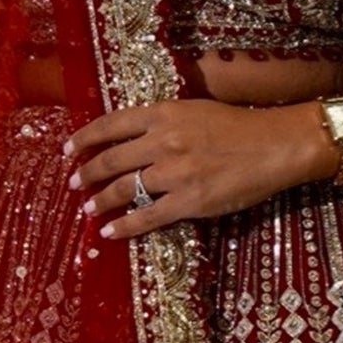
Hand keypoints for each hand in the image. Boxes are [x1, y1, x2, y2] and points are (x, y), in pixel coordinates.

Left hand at [65, 98, 334, 236]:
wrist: (274, 145)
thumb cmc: (238, 126)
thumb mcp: (193, 110)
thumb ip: (161, 122)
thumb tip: (131, 138)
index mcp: (162, 114)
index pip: (110, 124)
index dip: (84, 138)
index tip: (68, 149)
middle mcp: (161, 141)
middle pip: (110, 160)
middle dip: (86, 174)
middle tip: (73, 183)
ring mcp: (174, 173)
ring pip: (123, 189)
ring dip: (99, 200)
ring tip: (88, 208)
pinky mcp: (188, 201)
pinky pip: (146, 216)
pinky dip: (123, 225)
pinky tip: (109, 231)